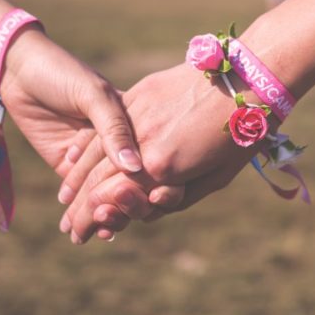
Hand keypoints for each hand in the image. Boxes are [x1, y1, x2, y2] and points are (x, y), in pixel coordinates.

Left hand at [0, 27, 153, 239]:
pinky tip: (98, 229)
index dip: (155, 180)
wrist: (18, 69)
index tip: (157, 200)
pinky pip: (83, 194)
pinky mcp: (67, 167)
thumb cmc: (63, 73)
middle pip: (130, 180)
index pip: (150, 157)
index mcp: (133, 122)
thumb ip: (114, 129)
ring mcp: (92, 157)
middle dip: (131, 204)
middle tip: (127, 219)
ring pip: (108, 192)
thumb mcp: (93, 95)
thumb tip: (134, 167)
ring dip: (111, 214)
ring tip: (108, 230)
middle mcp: (117, 143)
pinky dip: (91, 213)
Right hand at [57, 62, 267, 243]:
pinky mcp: (140, 93)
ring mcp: (137, 114)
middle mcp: (142, 143)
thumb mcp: (216, 178)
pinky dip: (88, 146)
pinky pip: (106, 124)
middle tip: (69, 229)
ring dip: (77, 181)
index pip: (113, 200)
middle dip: (80, 209)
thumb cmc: (242, 134)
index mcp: (162, 167)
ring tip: (65, 203)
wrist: (249, 78)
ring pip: (95, 152)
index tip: (81, 236)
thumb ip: (178, 196)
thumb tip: (149, 203)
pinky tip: (74, 160)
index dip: (93, 221)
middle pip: (98, 181)